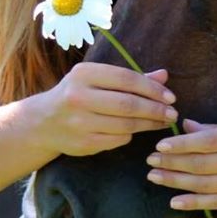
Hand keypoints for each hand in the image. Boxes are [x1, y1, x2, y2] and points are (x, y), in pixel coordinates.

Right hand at [33, 63, 177, 157]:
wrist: (44, 122)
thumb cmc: (77, 94)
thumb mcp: (97, 79)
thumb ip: (130, 78)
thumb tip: (164, 76)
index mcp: (83, 74)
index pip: (126, 79)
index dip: (152, 88)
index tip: (170, 96)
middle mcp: (78, 97)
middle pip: (128, 104)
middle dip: (155, 109)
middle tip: (173, 112)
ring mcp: (79, 122)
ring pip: (125, 125)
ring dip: (149, 124)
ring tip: (163, 122)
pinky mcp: (83, 143)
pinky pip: (117, 139)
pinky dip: (132, 135)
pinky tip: (138, 131)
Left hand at [145, 118, 216, 209]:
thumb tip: (186, 126)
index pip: (208, 142)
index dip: (182, 144)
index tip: (160, 144)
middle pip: (203, 164)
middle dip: (173, 163)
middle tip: (150, 160)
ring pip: (205, 185)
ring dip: (177, 182)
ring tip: (155, 177)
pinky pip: (216, 203)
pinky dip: (194, 202)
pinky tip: (175, 201)